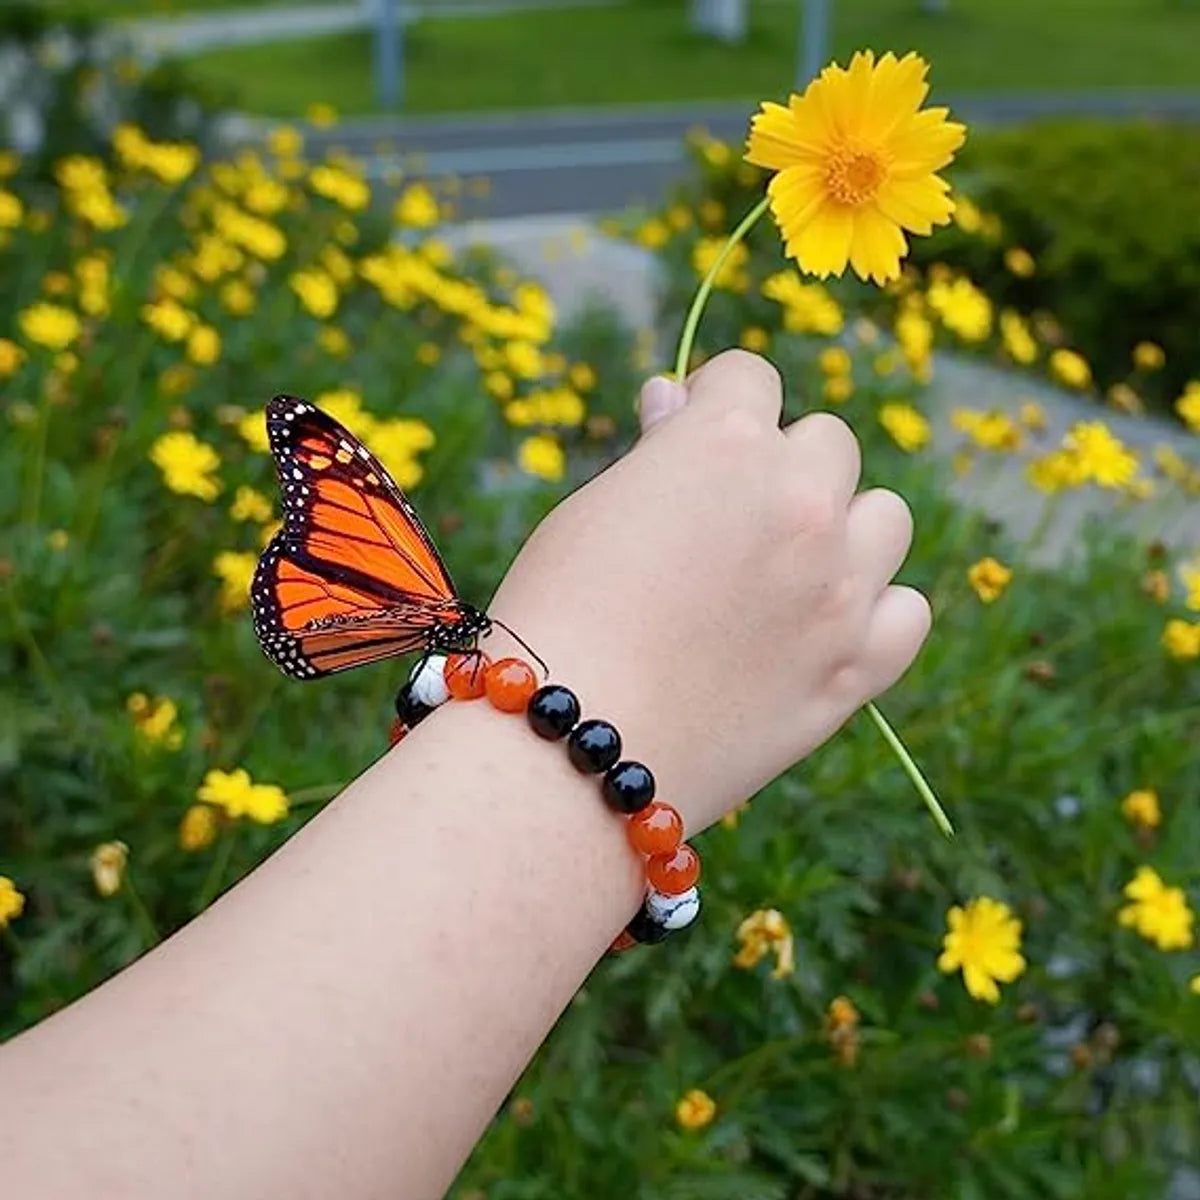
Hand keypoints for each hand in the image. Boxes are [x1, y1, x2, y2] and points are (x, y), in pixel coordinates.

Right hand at [489, 350, 929, 834]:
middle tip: (729, 525)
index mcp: (726, 443)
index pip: (750, 377)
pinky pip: (907, 610)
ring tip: (786, 575)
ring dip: (843, 531)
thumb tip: (677, 400)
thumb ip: (657, 453)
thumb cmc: (557, 621)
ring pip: (885, 517)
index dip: (716, 404)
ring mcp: (841, 586)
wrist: (572, 751)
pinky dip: (873, 612)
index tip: (695, 442)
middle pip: (827, 443)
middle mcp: (801, 500)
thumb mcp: (591, 512)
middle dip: (782, 468)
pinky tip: (823, 628)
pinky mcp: (859, 666)